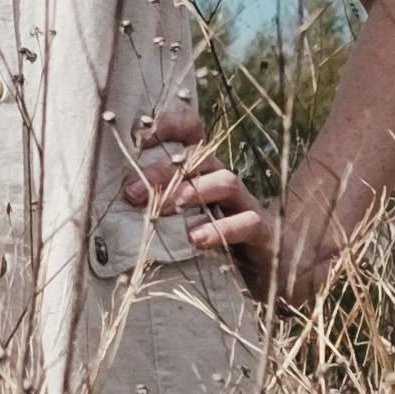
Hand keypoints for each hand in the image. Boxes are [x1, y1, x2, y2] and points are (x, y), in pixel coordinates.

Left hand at [129, 108, 310, 306]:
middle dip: (162, 170)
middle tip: (130, 192)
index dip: (169, 125)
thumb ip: (158, 208)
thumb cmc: (219, 243)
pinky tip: (196, 239)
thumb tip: (115, 203)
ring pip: (224, 181)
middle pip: (198, 158)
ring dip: (189, 192)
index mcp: (206, 173)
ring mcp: (247, 205)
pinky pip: (246, 222)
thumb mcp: (185, 221)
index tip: (136, 137)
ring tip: (159, 212)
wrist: (278, 268)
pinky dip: (220, 228)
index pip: (193, 133)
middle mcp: (225, 182)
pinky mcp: (263, 232)